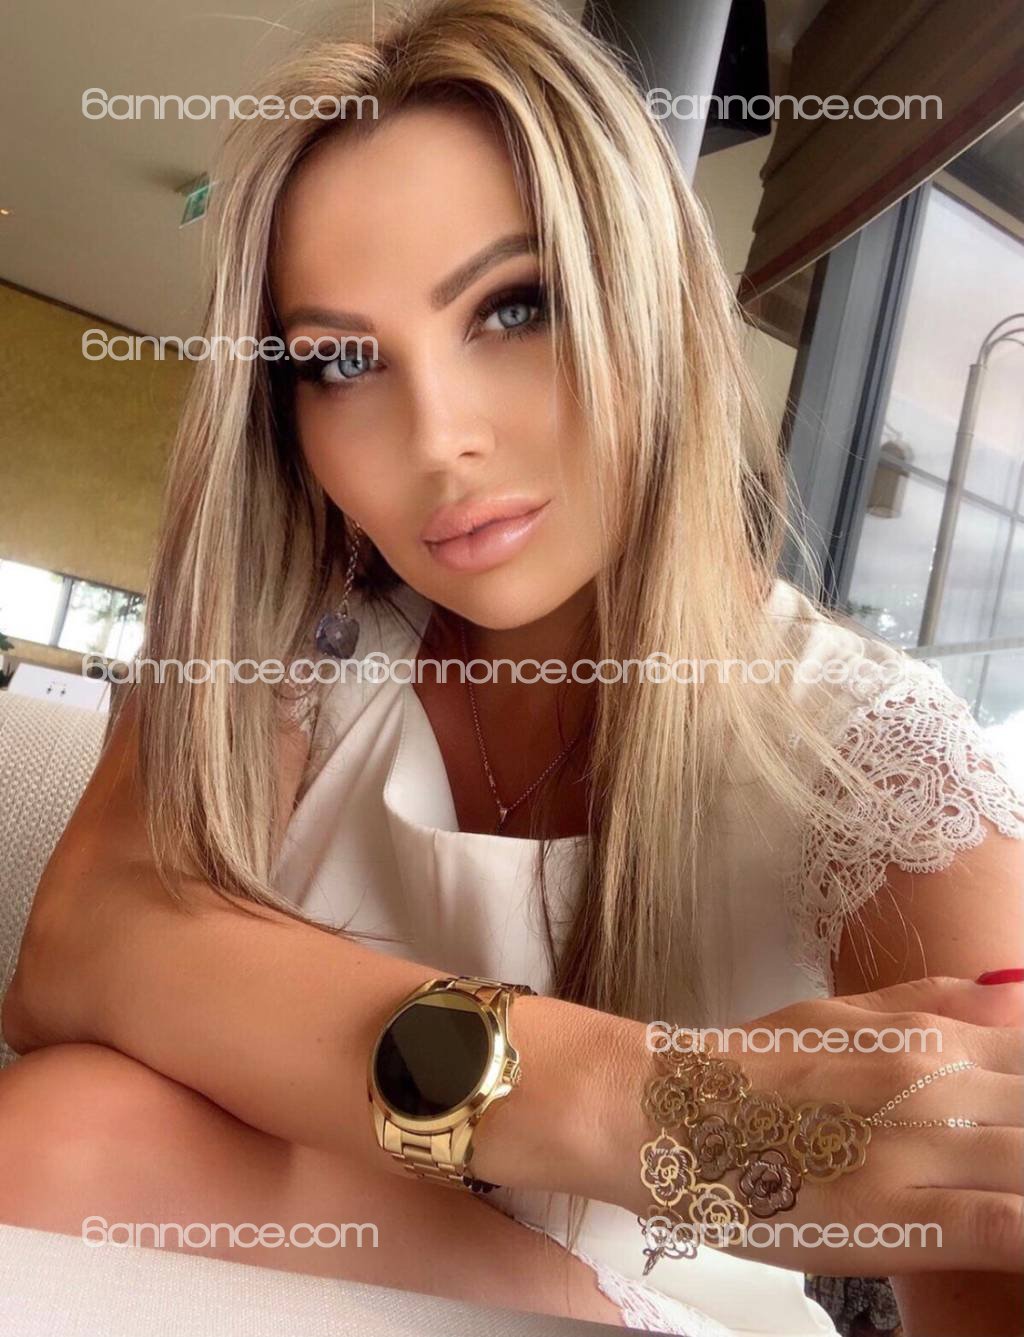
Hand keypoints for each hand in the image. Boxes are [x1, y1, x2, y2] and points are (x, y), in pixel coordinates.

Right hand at [613, 976, 1022, 1276]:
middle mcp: (937, 1087)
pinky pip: (1006, 1228)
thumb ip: (930, 1003)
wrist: (668, 1115)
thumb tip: (1013, 991)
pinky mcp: (902, 1222)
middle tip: (1000, 1154)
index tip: (1014, 1117)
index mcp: (926, 1040)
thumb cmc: (748, 1068)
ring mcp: (922, 1155)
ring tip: (1003, 1188)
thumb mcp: (837, 1015)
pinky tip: (1021, 1241)